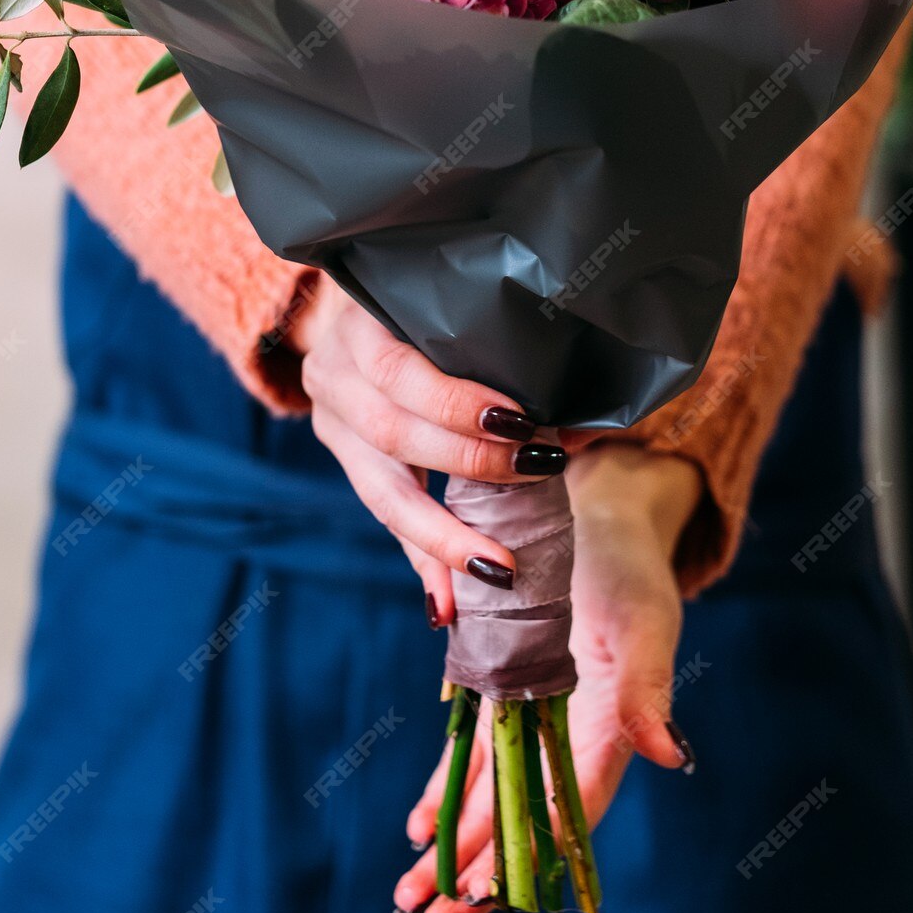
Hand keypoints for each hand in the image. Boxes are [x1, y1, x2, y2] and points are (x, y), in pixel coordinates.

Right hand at [294, 280, 583, 620]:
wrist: (359, 308)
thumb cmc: (431, 308)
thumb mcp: (455, 312)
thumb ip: (503, 357)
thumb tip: (583, 427)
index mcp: (359, 321)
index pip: (399, 371)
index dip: (456, 404)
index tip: (522, 425)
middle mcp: (332, 369)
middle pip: (390, 432)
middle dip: (467, 464)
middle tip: (536, 475)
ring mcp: (328, 416)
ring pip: (379, 489)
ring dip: (443, 533)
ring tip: (497, 567)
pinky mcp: (339, 454)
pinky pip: (383, 516)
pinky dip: (421, 559)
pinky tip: (447, 604)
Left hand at [392, 441, 703, 912]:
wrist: (601, 511)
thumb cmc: (631, 568)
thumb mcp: (646, 622)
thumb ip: (650, 692)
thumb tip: (672, 757)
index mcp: (608, 730)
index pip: (562, 812)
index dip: (522, 859)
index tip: (477, 899)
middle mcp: (568, 733)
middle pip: (519, 820)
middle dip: (474, 877)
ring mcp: (532, 714)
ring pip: (489, 796)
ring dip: (453, 847)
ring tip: (409, 895)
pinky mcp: (503, 688)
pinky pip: (472, 754)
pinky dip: (447, 792)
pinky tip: (418, 828)